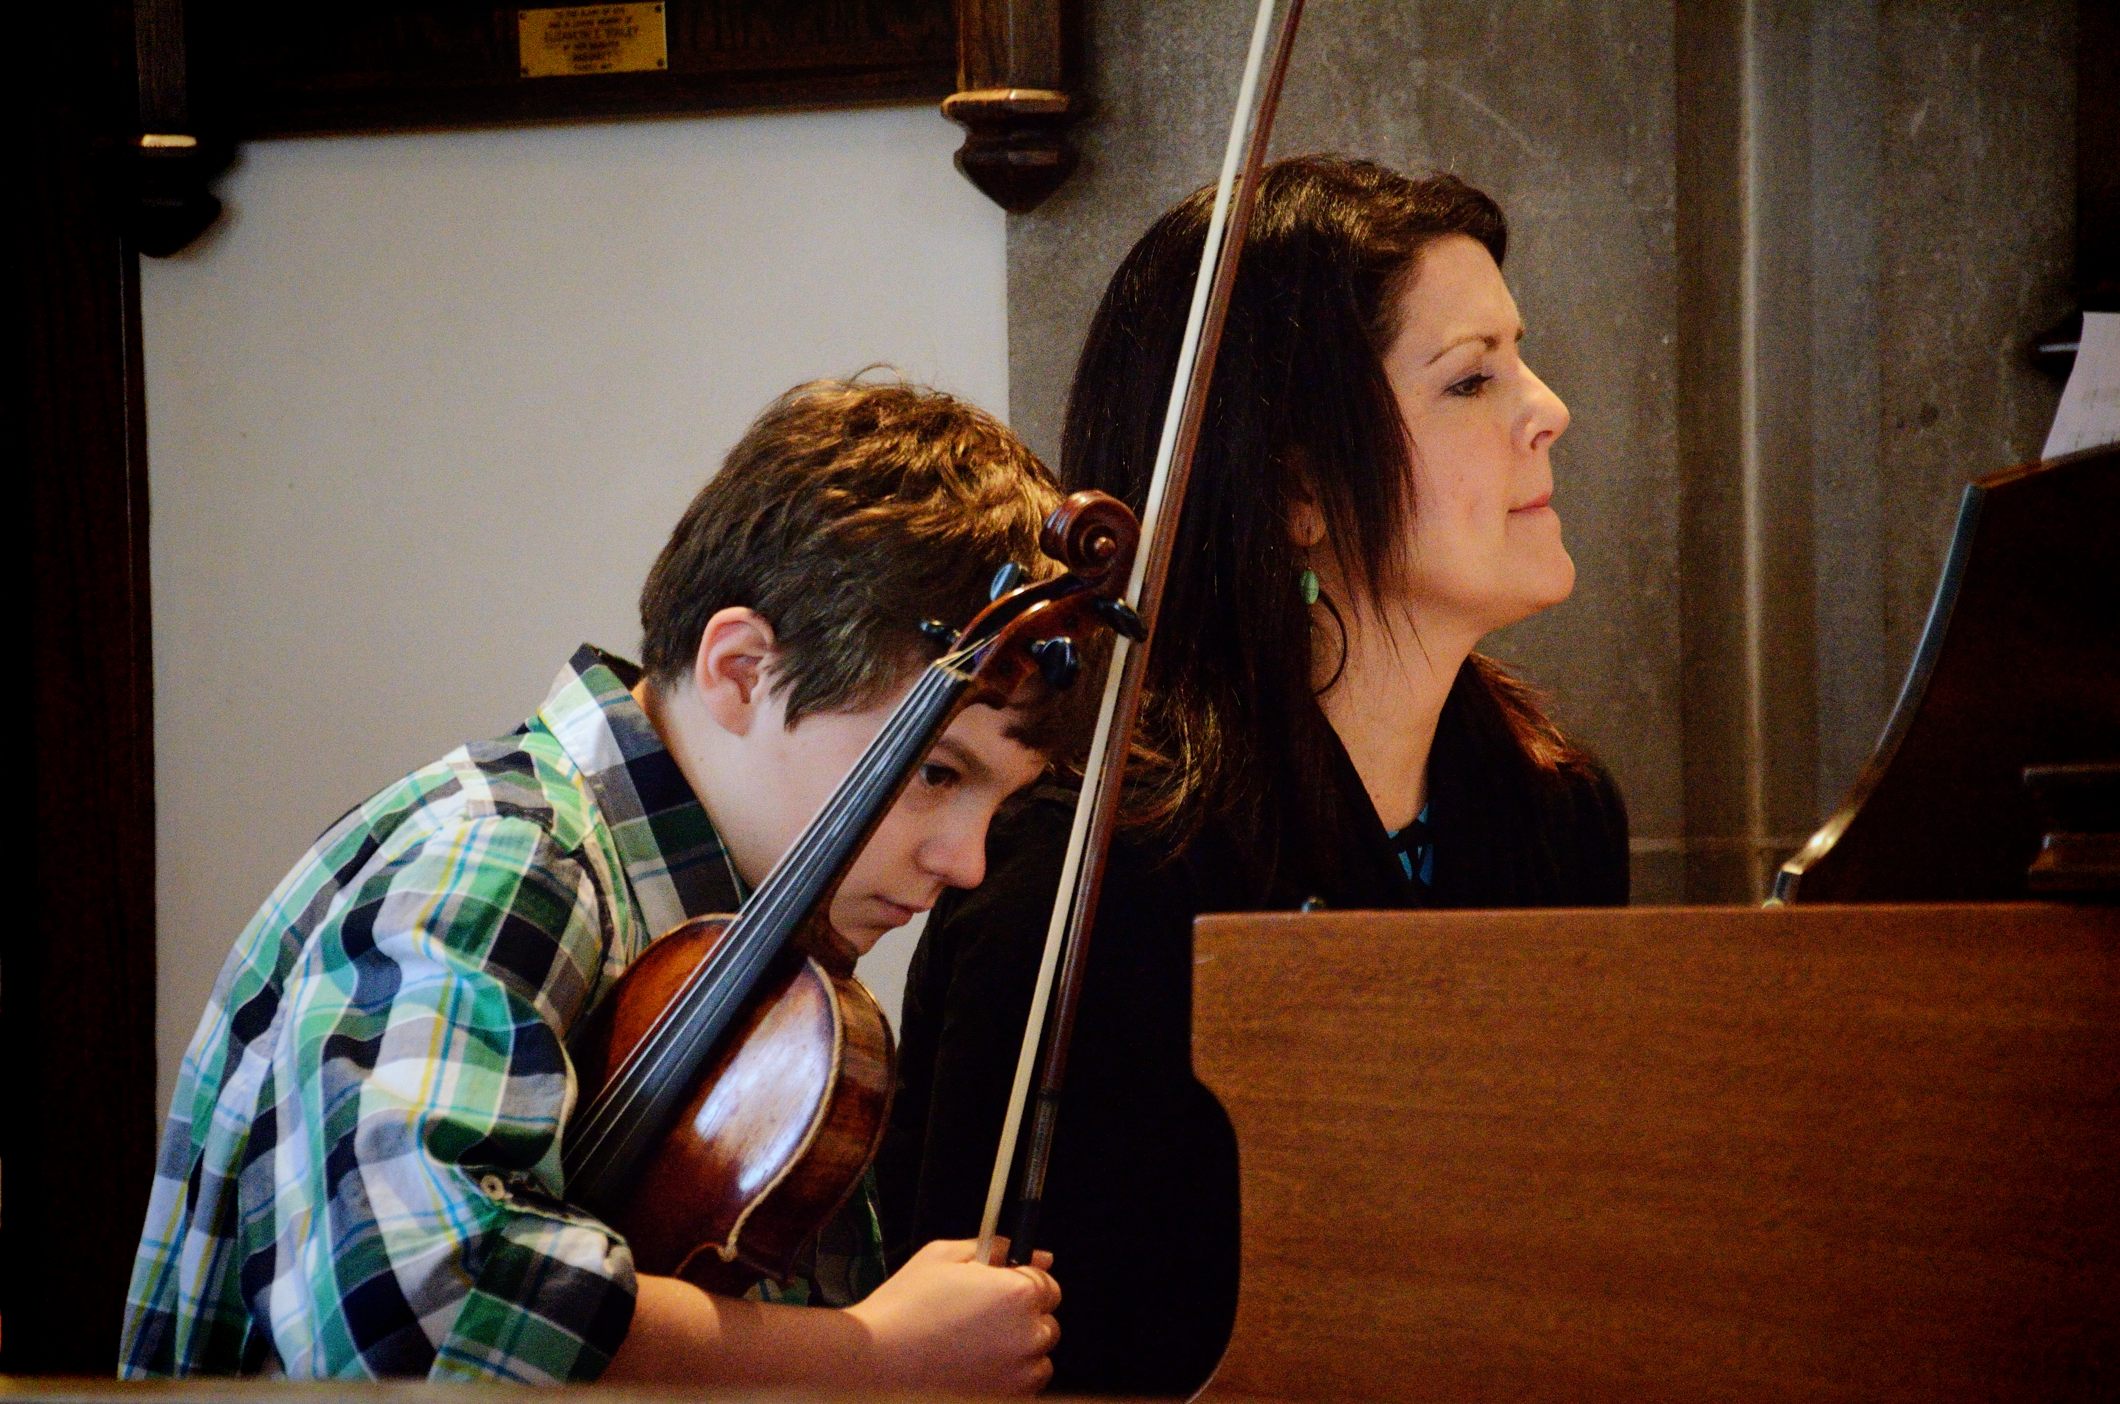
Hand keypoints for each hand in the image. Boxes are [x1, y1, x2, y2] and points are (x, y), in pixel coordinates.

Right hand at [848, 1237, 1061, 1394]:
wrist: (876, 1359)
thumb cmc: (907, 1306)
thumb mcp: (944, 1256)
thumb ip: (994, 1248)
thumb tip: (1040, 1256)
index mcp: (1018, 1292)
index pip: (1049, 1285)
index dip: (1023, 1285)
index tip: (1000, 1291)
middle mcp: (1028, 1334)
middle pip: (1047, 1323)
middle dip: (1022, 1319)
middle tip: (979, 1319)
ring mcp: (1020, 1374)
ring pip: (1038, 1359)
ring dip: (1019, 1352)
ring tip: (974, 1347)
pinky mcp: (1006, 1399)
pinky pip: (1025, 1388)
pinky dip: (1008, 1380)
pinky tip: (974, 1369)